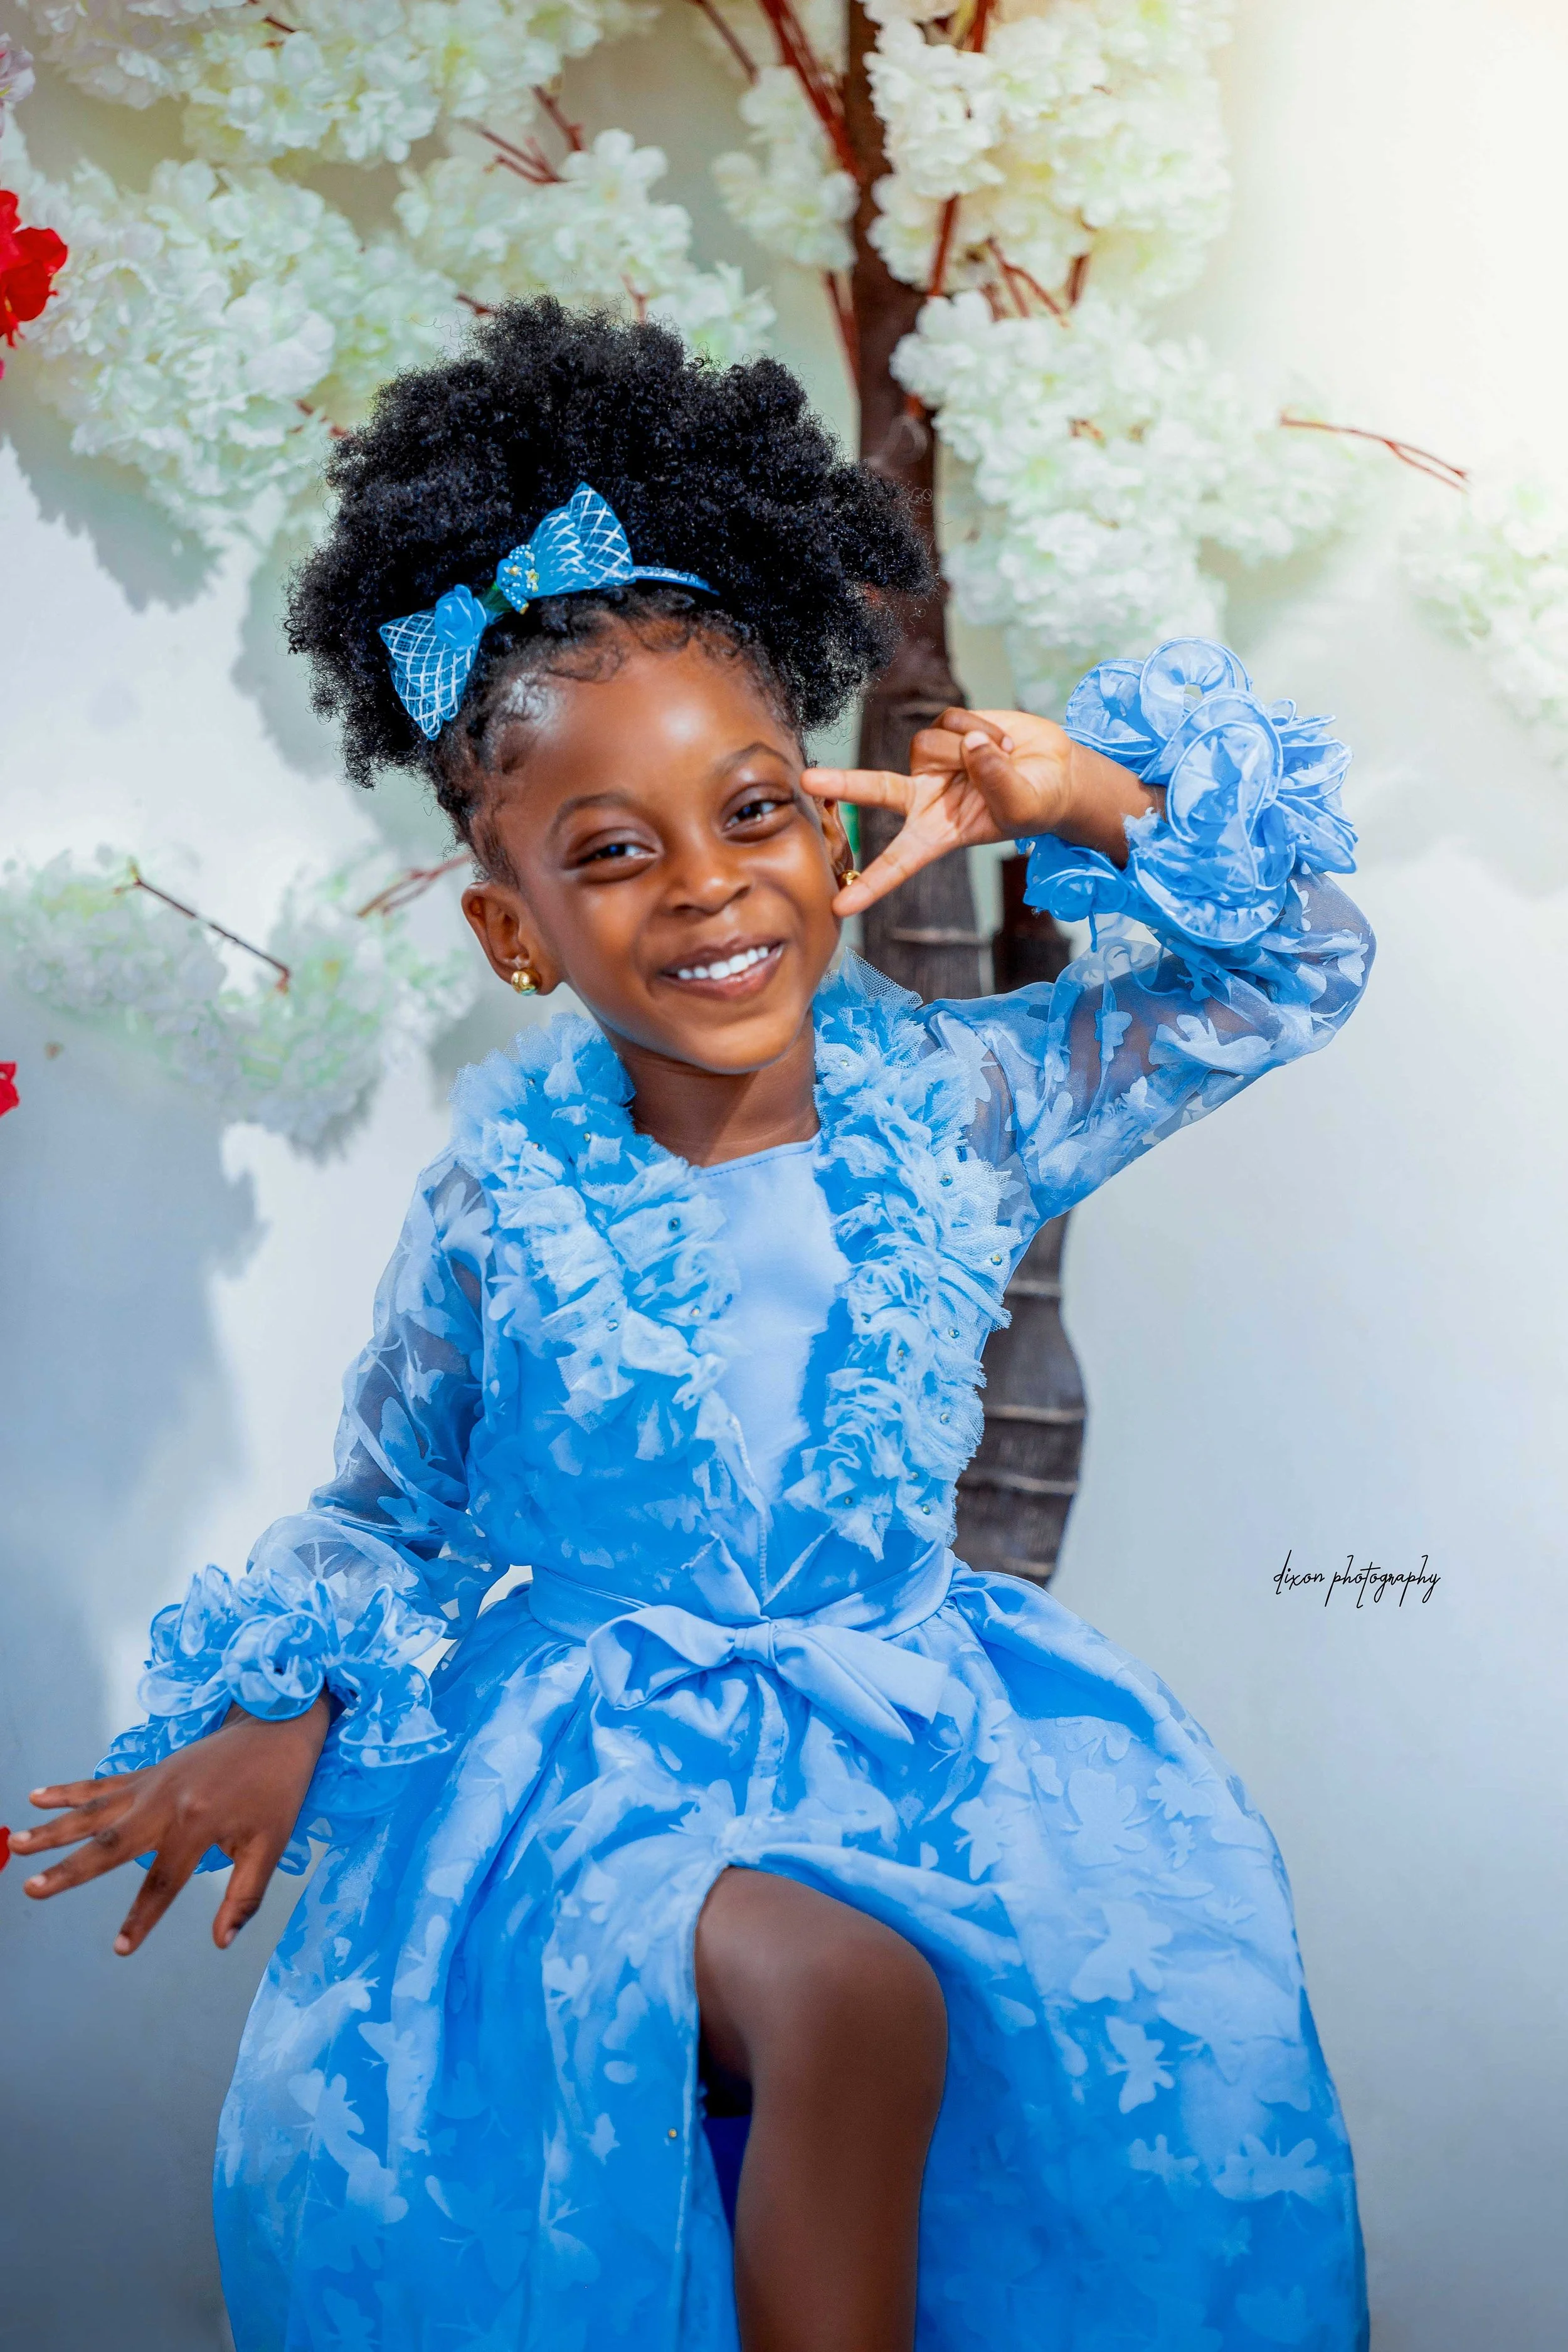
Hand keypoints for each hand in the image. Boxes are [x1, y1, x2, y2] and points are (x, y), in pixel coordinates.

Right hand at [10, 1694, 329, 1954]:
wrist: (277, 1725)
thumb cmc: (277, 1789)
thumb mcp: (272, 1843)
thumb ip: (245, 1895)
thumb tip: (221, 1942)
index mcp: (197, 1822)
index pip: (164, 1882)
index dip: (143, 1917)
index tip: (120, 1948)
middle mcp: (166, 1801)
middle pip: (111, 1843)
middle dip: (70, 1870)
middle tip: (34, 1889)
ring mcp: (153, 1783)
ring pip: (95, 1810)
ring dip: (55, 1829)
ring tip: (19, 1843)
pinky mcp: (149, 1772)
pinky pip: (103, 1784)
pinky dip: (69, 1791)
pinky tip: (36, 1797)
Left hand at [804, 708, 1159, 917]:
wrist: (1055, 771)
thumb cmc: (1038, 803)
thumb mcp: (1022, 805)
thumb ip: (996, 779)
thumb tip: (969, 743)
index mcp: (938, 832)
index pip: (899, 862)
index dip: (871, 884)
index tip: (839, 906)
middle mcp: (926, 798)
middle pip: (876, 790)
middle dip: (843, 784)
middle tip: (806, 782)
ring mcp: (933, 763)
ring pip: (930, 743)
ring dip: (970, 747)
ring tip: (1002, 758)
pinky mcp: (945, 731)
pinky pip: (951, 720)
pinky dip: (980, 726)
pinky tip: (1001, 740)